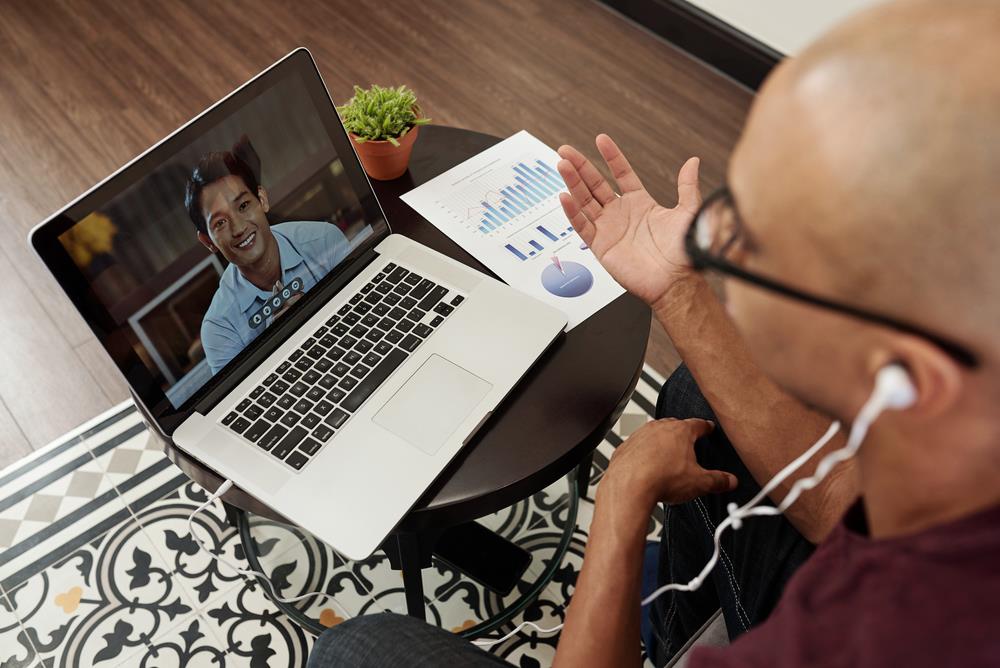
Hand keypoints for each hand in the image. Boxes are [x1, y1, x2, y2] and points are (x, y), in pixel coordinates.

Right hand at [556, 135, 701, 308]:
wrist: (676, 279)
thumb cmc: (684, 251)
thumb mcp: (688, 212)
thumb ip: (687, 187)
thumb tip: (693, 162)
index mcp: (640, 203)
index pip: (621, 174)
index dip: (612, 157)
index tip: (601, 139)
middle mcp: (621, 214)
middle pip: (595, 184)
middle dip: (580, 166)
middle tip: (566, 151)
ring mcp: (609, 229)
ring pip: (584, 201)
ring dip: (572, 183)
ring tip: (562, 165)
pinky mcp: (600, 246)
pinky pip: (582, 226)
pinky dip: (572, 212)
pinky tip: (564, 196)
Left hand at [601, 418, 736, 510]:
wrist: (628, 485)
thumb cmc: (661, 479)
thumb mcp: (699, 483)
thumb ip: (717, 480)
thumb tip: (729, 481)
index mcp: (681, 432)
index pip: (698, 424)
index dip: (705, 427)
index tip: (708, 428)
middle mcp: (659, 428)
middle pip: (675, 425)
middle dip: (682, 433)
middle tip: (688, 444)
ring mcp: (640, 435)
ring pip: (654, 433)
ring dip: (661, 442)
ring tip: (667, 457)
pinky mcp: (626, 446)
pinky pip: (638, 445)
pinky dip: (643, 452)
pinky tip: (647, 465)